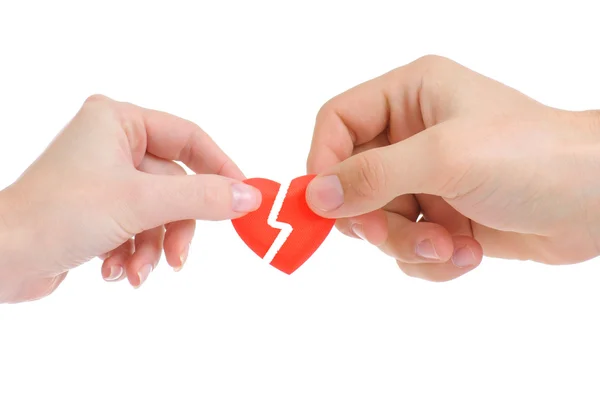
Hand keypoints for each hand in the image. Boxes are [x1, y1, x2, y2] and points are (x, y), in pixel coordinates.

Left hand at [0, 95, 260, 302]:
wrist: (2, 259)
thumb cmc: (59, 214)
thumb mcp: (142, 202)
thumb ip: (202, 197)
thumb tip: (250, 196)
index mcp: (119, 120)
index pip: (189, 137)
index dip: (220, 168)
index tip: (244, 197)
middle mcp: (113, 143)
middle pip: (176, 184)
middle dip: (175, 227)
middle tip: (179, 257)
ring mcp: (106, 177)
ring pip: (160, 211)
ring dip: (153, 247)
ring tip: (135, 272)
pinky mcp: (100, 208)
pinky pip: (139, 227)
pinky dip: (134, 252)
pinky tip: (115, 271)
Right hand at [305, 55, 599, 281]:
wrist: (599, 201)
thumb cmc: (532, 157)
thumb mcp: (446, 158)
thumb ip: (374, 174)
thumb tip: (316, 195)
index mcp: (409, 97)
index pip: (337, 122)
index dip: (323, 162)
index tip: (325, 206)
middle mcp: (411, 135)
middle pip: (352, 182)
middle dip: (375, 218)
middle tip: (398, 234)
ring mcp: (425, 179)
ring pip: (377, 222)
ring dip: (408, 244)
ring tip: (451, 246)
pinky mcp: (440, 216)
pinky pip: (405, 246)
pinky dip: (430, 259)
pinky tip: (466, 253)